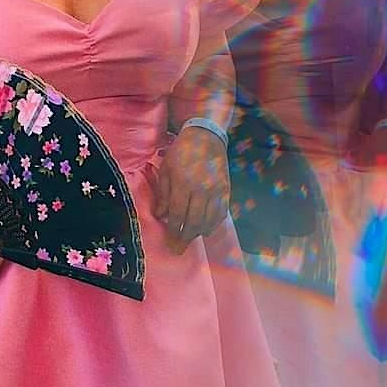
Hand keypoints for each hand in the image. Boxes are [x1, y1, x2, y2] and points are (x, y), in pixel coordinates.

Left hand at [152, 125, 230, 253]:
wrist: (206, 137)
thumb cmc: (182, 153)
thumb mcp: (166, 170)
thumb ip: (164, 194)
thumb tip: (160, 216)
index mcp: (183, 183)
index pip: (178, 215)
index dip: (173, 231)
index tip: (169, 241)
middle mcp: (201, 189)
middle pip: (194, 222)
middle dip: (185, 238)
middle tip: (178, 249)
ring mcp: (216, 190)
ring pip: (209, 220)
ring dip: (199, 233)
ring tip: (190, 239)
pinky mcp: (226, 190)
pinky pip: (221, 213)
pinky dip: (213, 225)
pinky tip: (205, 230)